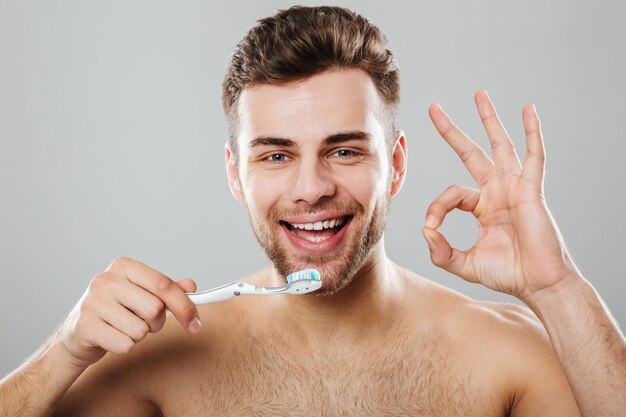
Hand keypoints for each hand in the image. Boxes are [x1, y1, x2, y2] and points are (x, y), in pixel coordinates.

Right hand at [58, 257, 200, 367]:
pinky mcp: (85, 326)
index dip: (184, 306)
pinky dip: (124, 347)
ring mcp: (92, 302)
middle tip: (143, 323)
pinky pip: (125, 344)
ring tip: (124, 328)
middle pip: (155, 308)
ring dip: (140, 336)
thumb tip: (191, 285)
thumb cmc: (116, 311)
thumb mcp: (141, 294)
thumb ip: (167, 290)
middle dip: (157, 323)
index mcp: (123, 266)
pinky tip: (112, 338)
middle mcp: (106, 280)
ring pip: (141, 329)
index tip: (195, 323)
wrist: (78, 334)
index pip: (163, 284)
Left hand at [423, 90, 580, 302]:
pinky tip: (528, 110)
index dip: (437, 207)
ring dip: (489, 119)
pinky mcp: (532, 189)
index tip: (431, 226)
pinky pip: (534, 156)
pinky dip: (532, 132)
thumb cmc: (507, 273)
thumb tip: (425, 232)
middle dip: (452, 131)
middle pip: (471, 152)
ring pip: (500, 145)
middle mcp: (497, 191)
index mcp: (482, 206)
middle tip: (434, 109)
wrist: (538, 284)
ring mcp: (514, 187)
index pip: (451, 193)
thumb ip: (441, 252)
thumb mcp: (465, 264)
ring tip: (479, 94)